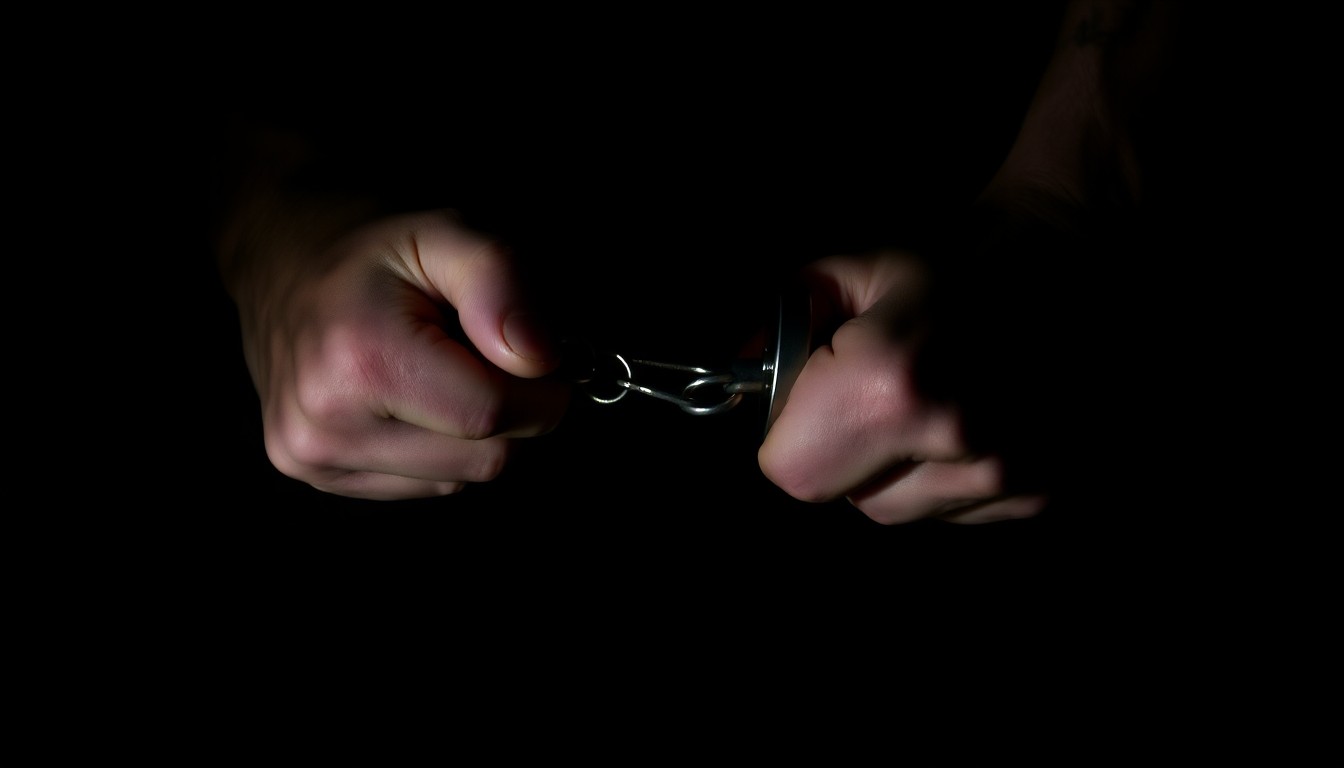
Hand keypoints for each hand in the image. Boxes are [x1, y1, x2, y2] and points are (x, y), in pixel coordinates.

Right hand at [231, 209, 569, 499]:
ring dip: (474, 431)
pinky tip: (410, 395)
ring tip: (438, 367)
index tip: (535, 350)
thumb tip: (541, 358)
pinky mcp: (315, 475)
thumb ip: (502, 284)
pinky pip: (426, 484)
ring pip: (461, 478)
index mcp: (361, 362)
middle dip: (510, 408)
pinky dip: (439, 446)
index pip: (493, 415)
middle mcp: (326, 425)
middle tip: (480, 351)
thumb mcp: (447, 231)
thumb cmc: (372, 244)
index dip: (539, 387)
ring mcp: (312, 458)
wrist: (277, 254)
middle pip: (486, 459)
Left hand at [758, 251, 1048, 523]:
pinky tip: (974, 415)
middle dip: (843, 452)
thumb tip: (739, 374)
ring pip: (900, 509)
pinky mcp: (1045, 490)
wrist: (1068, 257)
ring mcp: (1010, 473)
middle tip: (877, 392)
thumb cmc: (951, 259)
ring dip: (899, 466)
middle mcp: (957, 442)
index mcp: (891, 384)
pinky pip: (954, 510)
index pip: (791, 472)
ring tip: (933, 397)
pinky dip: (949, 476)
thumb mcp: (852, 270)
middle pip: (846, 498)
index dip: (790, 432)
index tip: (816, 396)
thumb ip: (782, 324)